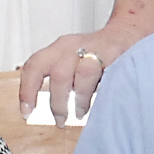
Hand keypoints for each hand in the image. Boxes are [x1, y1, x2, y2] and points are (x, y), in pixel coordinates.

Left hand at [17, 23, 145, 119]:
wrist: (126, 33)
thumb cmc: (96, 54)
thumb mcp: (70, 61)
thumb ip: (55, 80)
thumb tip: (35, 106)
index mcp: (57, 49)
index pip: (34, 66)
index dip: (27, 91)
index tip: (27, 112)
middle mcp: (72, 46)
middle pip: (57, 74)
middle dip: (57, 102)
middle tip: (59, 120)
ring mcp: (92, 49)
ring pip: (81, 74)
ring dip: (78, 99)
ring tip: (78, 113)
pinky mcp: (111, 53)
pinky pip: (101, 75)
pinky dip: (96, 93)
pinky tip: (96, 103)